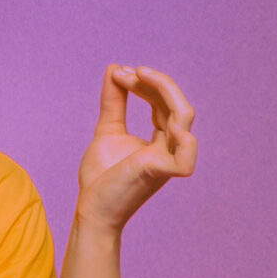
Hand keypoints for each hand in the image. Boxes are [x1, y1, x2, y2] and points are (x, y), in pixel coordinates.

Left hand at [76, 65, 196, 232]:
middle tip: (123, 72)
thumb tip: (115, 68)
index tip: (118, 73)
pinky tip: (166, 121)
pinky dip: (185, 141)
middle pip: (177, 105)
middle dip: (153, 82)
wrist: (91, 209)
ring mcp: (167, 160)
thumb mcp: (107, 131)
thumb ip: (114, 102)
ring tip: (137, 75)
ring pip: (183, 118)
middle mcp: (170, 147)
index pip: (163, 102)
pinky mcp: (159, 173)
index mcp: (161, 139)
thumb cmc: (101, 177)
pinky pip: (185, 158)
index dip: (146, 83)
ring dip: (163, 90)